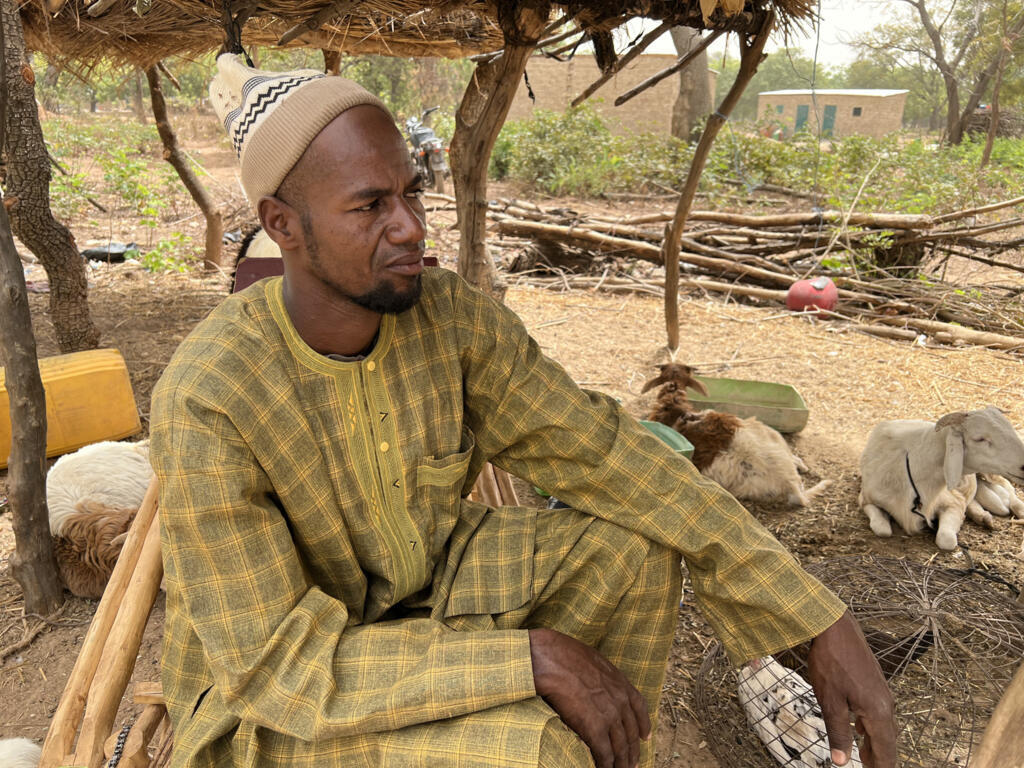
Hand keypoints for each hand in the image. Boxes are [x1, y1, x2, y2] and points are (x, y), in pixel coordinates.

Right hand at [529, 628, 649, 767]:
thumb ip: (602, 677)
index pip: (640, 707)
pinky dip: (605, 765)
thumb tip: (597, 686)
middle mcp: (620, 701)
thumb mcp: (594, 660)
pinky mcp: (594, 729)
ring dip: (621, 763)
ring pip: (620, 747)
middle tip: (633, 764)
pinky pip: (604, 754)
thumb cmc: (565, 655)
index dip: (644, 724)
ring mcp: (609, 716)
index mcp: (621, 683)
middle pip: (631, 733)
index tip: (645, 737)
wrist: (552, 660)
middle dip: (632, 751)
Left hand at [806, 610, 897, 767]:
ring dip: (874, 743)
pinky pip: (876, 711)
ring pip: (881, 725)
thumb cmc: (831, 662)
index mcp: (877, 712)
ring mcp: (881, 691)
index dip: (882, 767)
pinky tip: (859, 728)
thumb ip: (838, 733)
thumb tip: (841, 762)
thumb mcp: (830, 701)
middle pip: (887, 740)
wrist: (834, 626)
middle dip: (879, 758)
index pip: (885, 751)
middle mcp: (885, 703)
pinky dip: (870, 726)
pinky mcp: (873, 682)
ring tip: (866, 758)